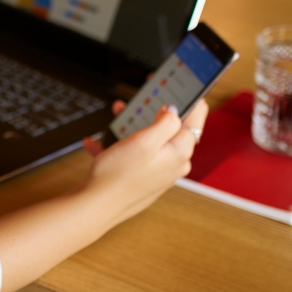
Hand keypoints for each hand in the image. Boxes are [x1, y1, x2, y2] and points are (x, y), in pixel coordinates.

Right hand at [81, 99, 207, 226]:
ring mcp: (159, 173)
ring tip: (116, 118)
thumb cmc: (118, 175)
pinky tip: (99, 144)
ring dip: (134, 127)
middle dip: (154, 111)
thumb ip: (165, 122)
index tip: (183, 84)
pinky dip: (119, 147)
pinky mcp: (143, 180)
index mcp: (179, 152)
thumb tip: (173, 111)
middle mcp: (173, 164)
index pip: (196, 119)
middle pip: (171, 129)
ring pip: (151, 141)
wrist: (96, 206)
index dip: (190, 98)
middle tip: (142, 99)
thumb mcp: (144, 140)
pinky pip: (134, 156)